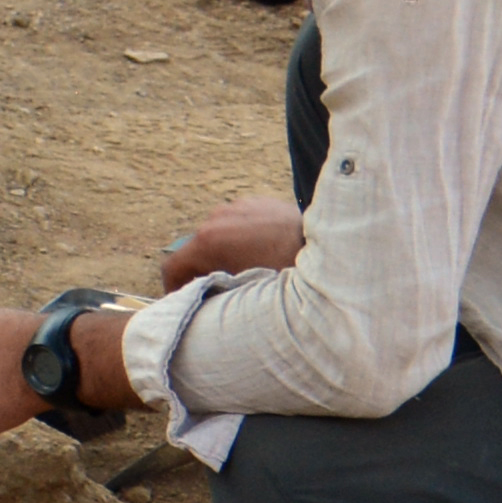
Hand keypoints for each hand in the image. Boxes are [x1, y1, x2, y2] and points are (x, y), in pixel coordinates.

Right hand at [162, 198, 305, 290]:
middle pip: (196, 249)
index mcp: (208, 242)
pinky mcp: (254, 201)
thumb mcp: (246, 291)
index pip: (172, 266)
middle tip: (222, 288)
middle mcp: (215, 219)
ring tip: (250, 266)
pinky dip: (244, 236)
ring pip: (219, 233)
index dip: (173, 288)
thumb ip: (216, 293)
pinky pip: (239, 221)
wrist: (328, 245)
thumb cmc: (287, 273)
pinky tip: (266, 249)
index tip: (184, 301)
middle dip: (204, 269)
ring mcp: (235, 207)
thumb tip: (203, 301)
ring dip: (226, 250)